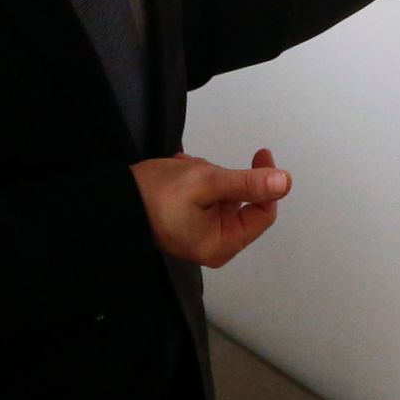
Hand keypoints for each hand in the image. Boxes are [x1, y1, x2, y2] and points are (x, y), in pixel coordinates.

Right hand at [130, 148, 288, 267]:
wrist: (114, 199)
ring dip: (208, 176)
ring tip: (182, 172)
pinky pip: (209, 195)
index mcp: (222, 243)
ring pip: (225, 194)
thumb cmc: (155, 195)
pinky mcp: (193, 221)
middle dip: (224, 179)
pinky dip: (198, 179)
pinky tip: (178, 175)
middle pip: (243, 202)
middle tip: (200, 168)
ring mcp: (204, 232)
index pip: (263, 212)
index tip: (262, 155)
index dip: (267, 182)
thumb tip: (284, 182)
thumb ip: (247, 183)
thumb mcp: (207, 182)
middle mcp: (216, 243)